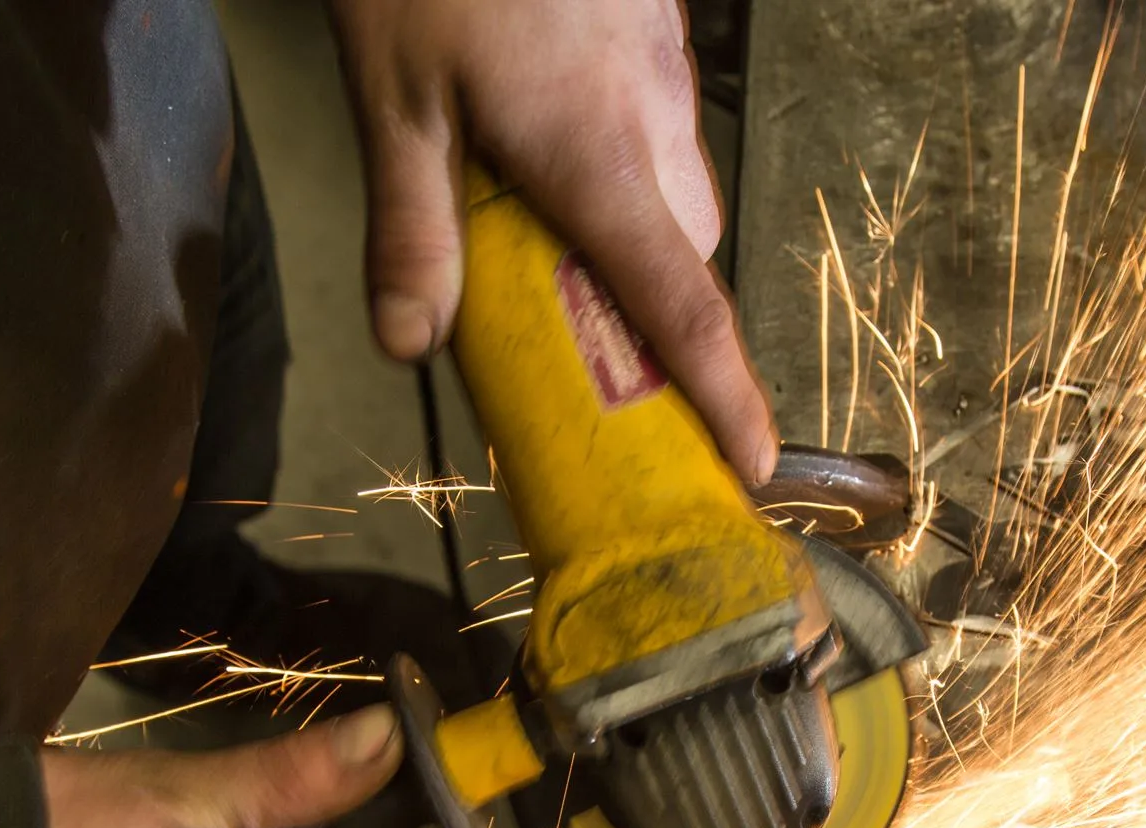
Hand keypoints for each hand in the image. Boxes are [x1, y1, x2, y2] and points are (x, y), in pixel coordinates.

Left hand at [324, 0, 778, 483]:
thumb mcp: (392, 99)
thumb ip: (409, 226)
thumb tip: (410, 343)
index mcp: (597, 155)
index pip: (681, 306)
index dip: (725, 394)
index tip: (752, 465)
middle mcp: (655, 118)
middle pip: (683, 254)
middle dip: (646, 308)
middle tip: (568, 331)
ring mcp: (668, 65)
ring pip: (677, 187)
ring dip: (631, 229)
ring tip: (541, 224)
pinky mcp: (659, 24)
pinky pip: (661, 122)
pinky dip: (623, 160)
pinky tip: (546, 128)